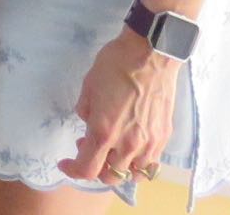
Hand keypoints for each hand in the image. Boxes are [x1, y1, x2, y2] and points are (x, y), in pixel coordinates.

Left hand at [58, 29, 180, 184]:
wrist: (150, 53)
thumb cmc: (115, 65)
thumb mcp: (88, 87)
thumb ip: (85, 111)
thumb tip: (89, 123)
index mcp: (104, 132)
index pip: (87, 168)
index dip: (72, 170)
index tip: (65, 162)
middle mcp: (128, 144)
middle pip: (110, 176)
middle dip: (95, 166)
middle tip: (87, 146)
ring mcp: (150, 142)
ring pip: (134, 174)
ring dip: (119, 167)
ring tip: (111, 149)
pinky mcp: (164, 136)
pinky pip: (152, 162)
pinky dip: (139, 162)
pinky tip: (131, 146)